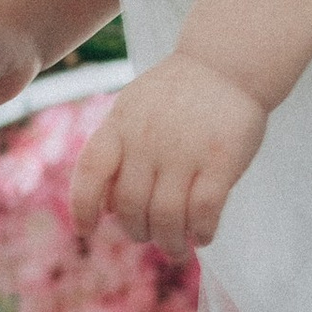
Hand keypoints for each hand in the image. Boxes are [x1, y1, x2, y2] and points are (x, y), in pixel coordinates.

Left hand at [69, 52, 268, 250]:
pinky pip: (204, 210)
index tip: (86, 230)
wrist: (228, 62)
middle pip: (131, 206)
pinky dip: (200, 231)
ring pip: (167, 216)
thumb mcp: (133, 109)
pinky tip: (202, 236)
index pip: (92, 170)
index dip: (82, 206)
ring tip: (176, 249)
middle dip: (136, 231)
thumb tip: (104, 208)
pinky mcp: (221, 160)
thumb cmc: (177, 94)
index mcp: (121, 124)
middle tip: (148, 237)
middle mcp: (148, 139)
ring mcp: (185, 150)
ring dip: (170, 242)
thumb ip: (115, 151)